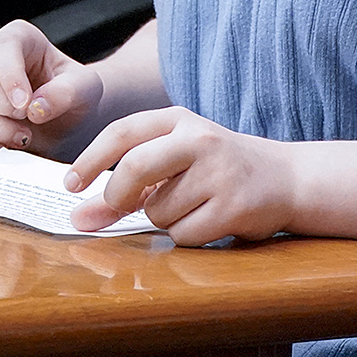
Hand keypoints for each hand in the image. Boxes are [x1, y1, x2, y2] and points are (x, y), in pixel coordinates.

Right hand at [0, 20, 105, 156]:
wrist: (65, 120)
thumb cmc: (73, 95)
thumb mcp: (85, 89)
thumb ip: (67, 93)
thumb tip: (36, 108)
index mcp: (19, 37)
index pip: (2, 46)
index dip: (10, 76)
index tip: (25, 106)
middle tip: (24, 121)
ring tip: (22, 137)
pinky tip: (0, 145)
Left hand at [65, 107, 295, 244]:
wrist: (287, 179)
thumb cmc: (217, 169)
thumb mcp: (174, 160)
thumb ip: (128, 183)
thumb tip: (79, 218)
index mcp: (177, 119)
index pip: (121, 132)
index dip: (90, 160)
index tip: (69, 185)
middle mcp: (198, 139)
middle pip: (134, 168)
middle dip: (117, 196)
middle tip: (118, 207)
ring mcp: (219, 172)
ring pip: (158, 210)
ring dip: (162, 219)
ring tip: (190, 206)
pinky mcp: (234, 206)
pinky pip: (184, 235)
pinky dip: (186, 236)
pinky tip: (208, 221)